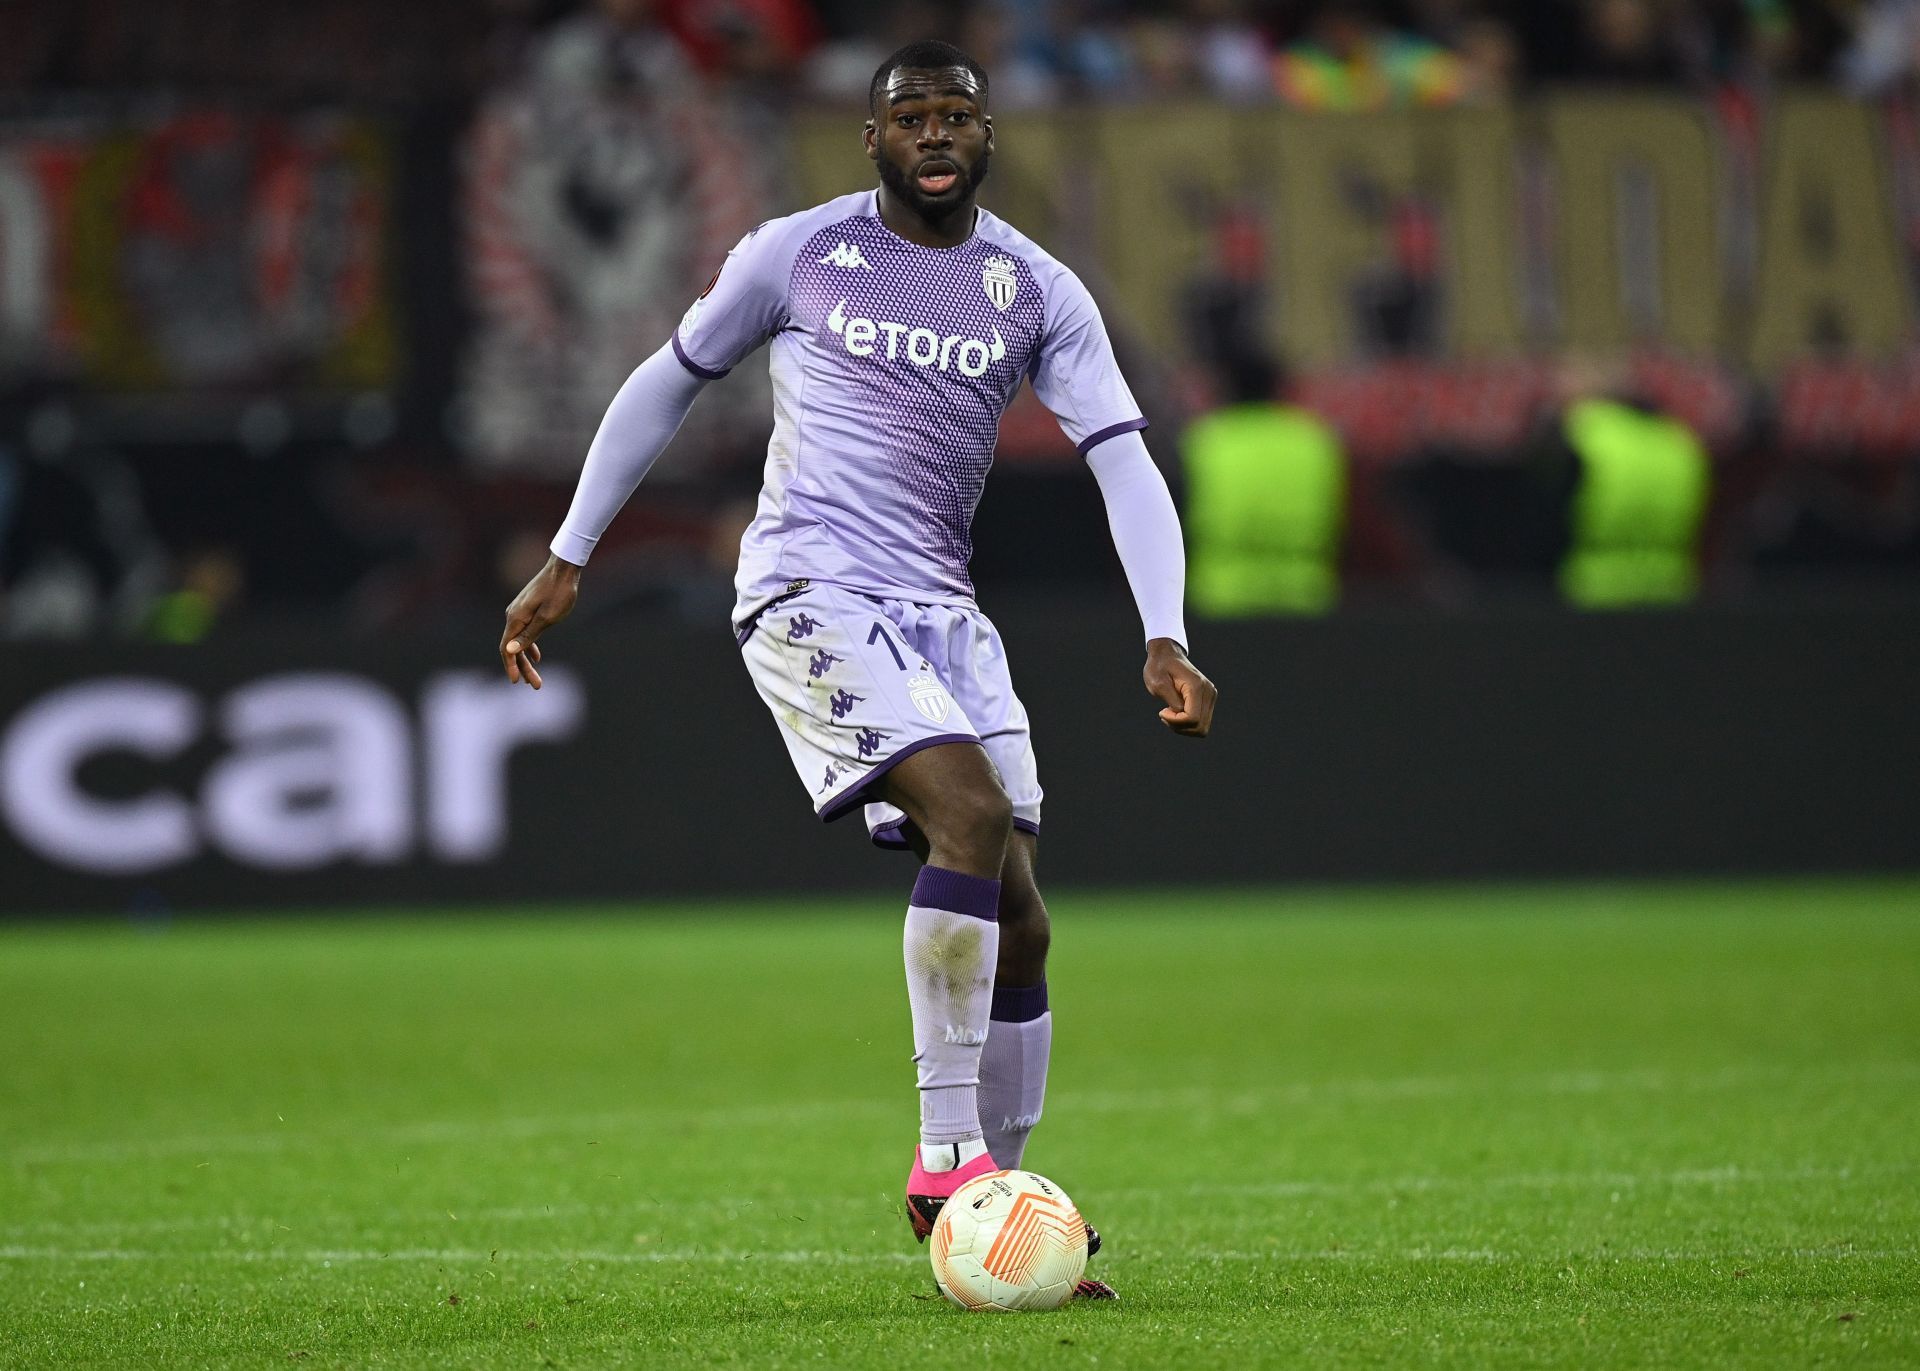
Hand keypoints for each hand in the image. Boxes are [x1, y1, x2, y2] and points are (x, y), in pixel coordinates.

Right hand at [499, 554, 581, 688]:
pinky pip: (524, 632)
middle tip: (535, 685)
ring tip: (535, 677)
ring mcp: (519, 612)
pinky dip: (529, 646)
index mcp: (516, 619)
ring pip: (519, 641)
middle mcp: (513, 615)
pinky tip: (537, 657)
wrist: (563, 568)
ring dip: (526, 660)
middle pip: (513, 648)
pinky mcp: (527, 609)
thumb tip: (510, 650)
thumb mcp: (548, 618)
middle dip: (523, 668)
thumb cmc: (559, 593)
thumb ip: (529, 635)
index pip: (507, 649)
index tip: (516, 682)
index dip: (511, 667)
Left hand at [1143, 637, 1216, 737]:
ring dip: (1183, 727)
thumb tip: (1182, 715)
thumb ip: (1171, 701)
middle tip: (1165, 714)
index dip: (1175, 722)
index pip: (1192, 718)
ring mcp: (1211, 696)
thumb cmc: (1159, 667)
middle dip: (1180, 727)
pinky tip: (1176, 713)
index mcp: (1196, 686)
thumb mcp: (1157, 683)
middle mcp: (1208, 692)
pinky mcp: (1209, 699)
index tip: (1162, 711)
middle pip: (1200, 727)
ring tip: (1170, 714)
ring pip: (1202, 728)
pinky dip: (1187, 724)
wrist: (1167, 654)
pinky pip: (1201, 722)